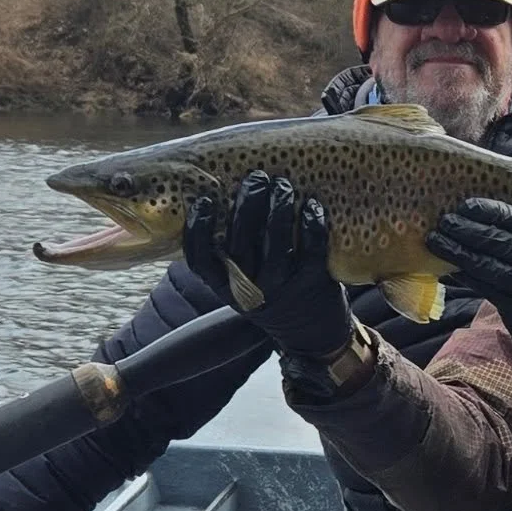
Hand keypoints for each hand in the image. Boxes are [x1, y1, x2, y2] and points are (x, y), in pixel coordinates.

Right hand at [183, 170, 352, 358]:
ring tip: (283, 185)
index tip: (203, 202)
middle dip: (247, 205)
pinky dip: (312, 226)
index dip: (198, 231)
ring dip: (279, 209)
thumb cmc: (272, 293)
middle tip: (256, 178)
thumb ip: (230, 252)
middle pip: (241, 243)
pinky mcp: (314, 283)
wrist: (311, 332)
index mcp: (226, 285)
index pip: (200, 260)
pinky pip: (312, 250)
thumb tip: (220, 195)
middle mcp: (251, 287)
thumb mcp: (242, 281)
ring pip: (277, 244)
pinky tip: (312, 206)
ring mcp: (283, 286)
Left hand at [427, 198, 511, 374]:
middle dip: (470, 230)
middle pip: (505, 242)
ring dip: (459, 251)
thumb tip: (488, 212)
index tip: (468, 205)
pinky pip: (486, 287)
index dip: (494, 212)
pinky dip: (465, 274)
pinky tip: (450, 265)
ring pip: (491, 265)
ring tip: (437, 240)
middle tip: (445, 220)